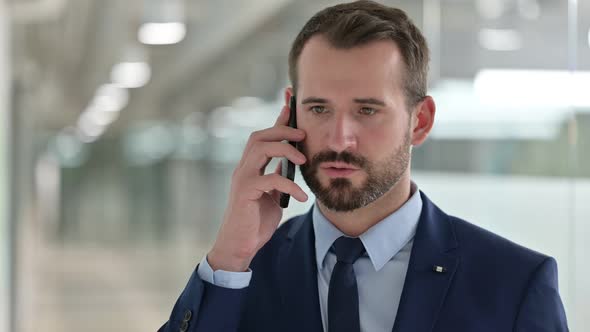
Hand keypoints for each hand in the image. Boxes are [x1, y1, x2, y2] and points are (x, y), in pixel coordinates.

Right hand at [207, 105, 307, 271]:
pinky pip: (270, 179)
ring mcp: (242, 179)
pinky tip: (301, 197)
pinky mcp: (245, 192)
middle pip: (259, 136)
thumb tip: (290, 166)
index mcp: (251, 168)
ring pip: (260, 149)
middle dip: (282, 130)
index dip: (278, 118)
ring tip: (304, 162)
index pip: (263, 136)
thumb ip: (277, 180)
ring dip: (285, 149)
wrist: (240, 247)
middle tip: (303, 135)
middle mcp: (243, 169)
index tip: (291, 102)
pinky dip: (289, 185)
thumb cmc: (255, 223)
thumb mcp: (271, 197)